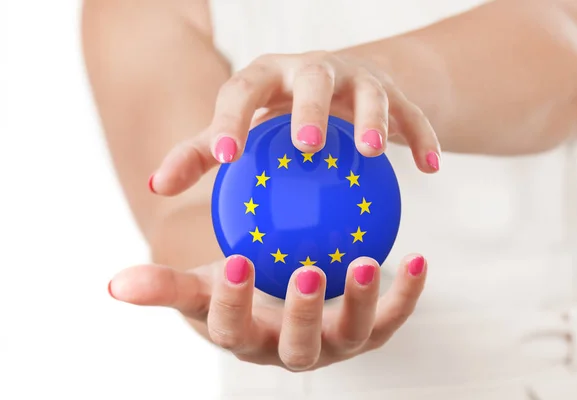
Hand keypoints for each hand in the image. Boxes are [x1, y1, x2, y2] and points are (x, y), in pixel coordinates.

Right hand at [108, 253, 426, 370]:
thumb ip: (164, 286)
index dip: (231, 303)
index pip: (233, 330)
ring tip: (371, 263)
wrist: (278, 300)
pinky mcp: (368, 331)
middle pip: (297, 346)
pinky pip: (392, 318)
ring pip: (351, 335)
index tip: (234, 261)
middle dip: (302, 314)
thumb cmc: (239, 289)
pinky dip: (405, 295)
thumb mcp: (202, 284)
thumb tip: (114, 285)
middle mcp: (292, 351)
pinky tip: (416, 260)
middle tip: (307, 273)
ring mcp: (334, 344)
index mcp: (248, 340)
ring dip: (363, 303)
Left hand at [148, 51, 440, 195]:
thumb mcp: (240, 129)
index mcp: (266, 77)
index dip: (233, 120)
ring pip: (368, 91)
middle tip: (306, 147)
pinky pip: (412, 113)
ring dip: (373, 118)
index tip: (229, 158)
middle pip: (310, 78)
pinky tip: (431, 168)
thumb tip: (156, 186)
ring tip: (374, 153)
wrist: (336, 89)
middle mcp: (310, 70)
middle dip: (309, 108)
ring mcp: (355, 78)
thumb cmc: (276, 117)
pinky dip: (423, 136)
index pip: (242, 91)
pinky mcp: (393, 92)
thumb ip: (202, 153)